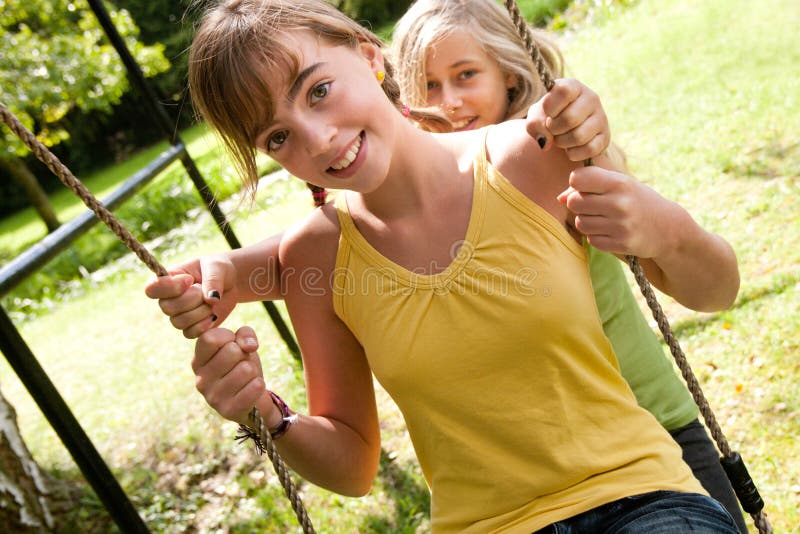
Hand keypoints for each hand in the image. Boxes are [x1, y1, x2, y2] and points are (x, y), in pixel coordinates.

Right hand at [144, 255, 237, 337]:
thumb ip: (212, 279)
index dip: (169, 287)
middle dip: (192, 299)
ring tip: (211, 302)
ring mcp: (179, 314)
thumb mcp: (217, 266)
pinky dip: (204, 325)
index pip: (152, 289)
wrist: (231, 284)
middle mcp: (169, 298)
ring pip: (178, 322)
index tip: (190, 280)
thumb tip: (210, 299)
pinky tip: (213, 314)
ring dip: (200, 312)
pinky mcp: (191, 326)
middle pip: (167, 308)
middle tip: (204, 290)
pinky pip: (189, 333)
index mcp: (168, 278)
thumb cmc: (219, 270)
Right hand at [193, 326, 274, 425]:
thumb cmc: (242, 366)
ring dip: (253, 371)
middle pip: (232, 351)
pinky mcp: (228, 411)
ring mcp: (213, 397)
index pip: (210, 338)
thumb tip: (249, 345)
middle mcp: (201, 379)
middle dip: (244, 355)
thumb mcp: (242, 345)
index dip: (228, 336)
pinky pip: (255, 387)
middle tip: (240, 365)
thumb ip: (245, 334)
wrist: (252, 399)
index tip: (232, 344)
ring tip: (245, 378)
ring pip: (246, 369)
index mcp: (198, 361)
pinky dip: (259, 385)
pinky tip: (251, 390)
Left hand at [526, 78, 609, 161]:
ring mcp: (601, 118)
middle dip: (554, 130)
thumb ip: (534, 124)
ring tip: (561, 138)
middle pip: (569, 119)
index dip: (550, 107)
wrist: (562, 133)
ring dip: (562, 143)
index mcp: (573, 86)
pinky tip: (570, 148)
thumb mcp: (536, 116)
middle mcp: (591, 98)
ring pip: (579, 137)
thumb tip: (545, 142)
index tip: (547, 113)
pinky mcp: (605, 137)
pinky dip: (573, 153)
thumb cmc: (548, 118)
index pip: (563, 92)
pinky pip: (589, 149)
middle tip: (553, 129)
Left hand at [558, 165, 675, 257]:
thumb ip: (590, 185)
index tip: (586, 186)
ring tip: (603, 218)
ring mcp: (620, 226)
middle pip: (573, 202)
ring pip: (580, 223)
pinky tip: (610, 231)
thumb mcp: (619, 185)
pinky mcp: (621, 244)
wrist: (669, 228)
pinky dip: (596, 236)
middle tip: (593, 205)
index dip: (577, 183)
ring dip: (586, 221)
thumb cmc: (637, 200)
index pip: (577, 178)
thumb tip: (560, 198)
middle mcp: (619, 204)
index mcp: (619, 183)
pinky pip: (591, 240)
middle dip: (578, 204)